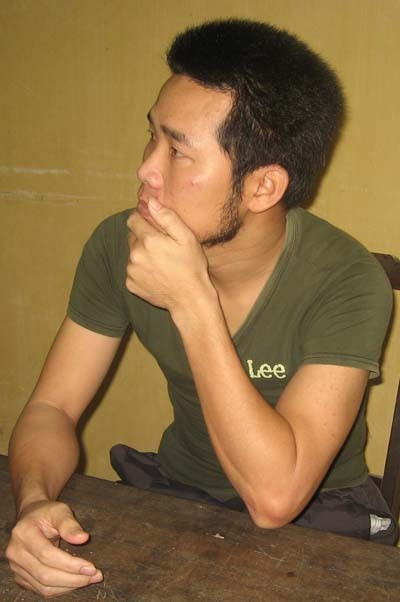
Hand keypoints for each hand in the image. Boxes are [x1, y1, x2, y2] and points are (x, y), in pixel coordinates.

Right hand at [6, 500, 102, 597]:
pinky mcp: (21, 577)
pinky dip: (61, 589)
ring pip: (44, 587)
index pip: (47, 555)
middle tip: (95, 576)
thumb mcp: (60, 511)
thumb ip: (70, 524)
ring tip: (89, 579)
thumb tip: (83, 538)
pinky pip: (42, 590)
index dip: (70, 564)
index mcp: (24, 534)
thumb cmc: (47, 513)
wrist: (31, 516)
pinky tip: (75, 582)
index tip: (91, 567)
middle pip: (45, 575)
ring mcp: (16, 567)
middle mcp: (16, 553)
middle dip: (73, 578)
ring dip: (69, 586)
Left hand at [126, 199, 211, 313]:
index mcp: (148, 240)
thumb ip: (167, 217)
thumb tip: (150, 202)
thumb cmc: (192, 267)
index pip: (133, 219)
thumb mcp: (186, 238)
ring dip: (142, 255)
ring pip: (132, 254)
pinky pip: (132, 271)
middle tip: (163, 247)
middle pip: (132, 237)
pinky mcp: (130, 284)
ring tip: (162, 263)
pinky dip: (141, 270)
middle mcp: (135, 255)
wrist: (189, 299)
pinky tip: (157, 275)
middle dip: (144, 238)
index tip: (154, 225)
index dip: (143, 219)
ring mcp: (131, 271)